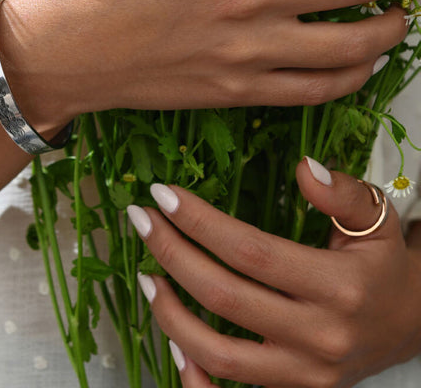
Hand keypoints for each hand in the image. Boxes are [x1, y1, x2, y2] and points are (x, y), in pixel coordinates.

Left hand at [127, 160, 420, 387]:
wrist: (412, 324)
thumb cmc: (384, 265)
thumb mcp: (377, 220)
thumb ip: (342, 193)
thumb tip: (303, 167)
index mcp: (338, 286)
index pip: (251, 251)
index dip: (200, 222)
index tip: (164, 194)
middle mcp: (320, 335)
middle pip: (224, 296)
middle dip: (171, 253)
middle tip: (141, 220)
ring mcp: (304, 373)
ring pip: (220, 354)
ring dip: (171, 315)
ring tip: (146, 275)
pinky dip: (194, 374)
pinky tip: (172, 343)